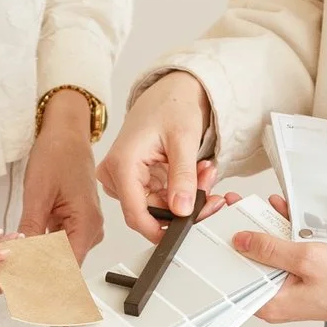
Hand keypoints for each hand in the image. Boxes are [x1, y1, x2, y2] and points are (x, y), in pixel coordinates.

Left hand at [18, 92, 104, 262]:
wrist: (66, 133)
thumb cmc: (58, 153)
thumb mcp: (37, 193)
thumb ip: (30, 230)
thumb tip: (20, 256)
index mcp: (87, 223)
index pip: (65, 266)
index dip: (42, 277)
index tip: (19, 283)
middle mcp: (91, 229)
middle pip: (63, 264)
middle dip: (36, 270)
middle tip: (8, 274)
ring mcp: (84, 227)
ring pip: (59, 256)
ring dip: (36, 259)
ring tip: (11, 259)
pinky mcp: (75, 223)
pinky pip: (58, 244)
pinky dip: (40, 247)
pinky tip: (22, 247)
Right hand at [100, 71, 216, 239]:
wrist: (169, 93)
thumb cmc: (170, 105)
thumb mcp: (183, 139)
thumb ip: (183, 176)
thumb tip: (182, 208)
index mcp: (122, 163)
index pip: (135, 213)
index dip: (160, 229)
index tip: (183, 233)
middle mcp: (116, 174)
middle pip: (149, 211)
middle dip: (184, 204)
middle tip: (210, 187)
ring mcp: (124, 179)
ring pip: (158, 206)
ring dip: (186, 195)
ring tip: (205, 172)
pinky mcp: (135, 180)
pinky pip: (159, 197)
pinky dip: (181, 189)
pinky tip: (195, 172)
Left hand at [233, 203, 326, 326]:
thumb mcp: (306, 259)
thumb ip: (270, 249)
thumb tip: (240, 241)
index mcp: (271, 303)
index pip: (235, 279)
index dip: (224, 253)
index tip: (217, 227)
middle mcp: (279, 298)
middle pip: (251, 264)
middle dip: (244, 234)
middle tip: (234, 208)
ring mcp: (293, 288)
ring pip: (271, 255)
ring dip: (266, 229)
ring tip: (256, 205)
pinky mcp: (306, 278)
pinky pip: (289, 254)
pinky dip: (286, 234)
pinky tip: (281, 212)